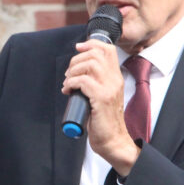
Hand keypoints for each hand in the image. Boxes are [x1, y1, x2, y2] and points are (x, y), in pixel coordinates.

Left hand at [62, 41, 140, 175]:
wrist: (112, 141)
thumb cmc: (103, 121)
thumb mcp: (102, 96)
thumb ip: (96, 82)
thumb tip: (77, 70)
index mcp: (116, 78)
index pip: (108, 50)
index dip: (91, 44)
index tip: (78, 48)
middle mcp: (115, 80)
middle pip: (95, 54)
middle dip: (76, 60)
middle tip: (69, 74)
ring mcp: (109, 89)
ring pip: (89, 64)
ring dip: (73, 71)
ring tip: (68, 83)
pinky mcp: (101, 98)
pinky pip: (83, 81)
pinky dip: (71, 83)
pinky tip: (68, 91)